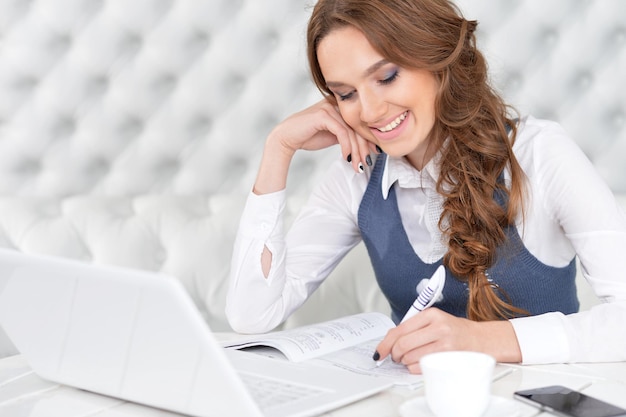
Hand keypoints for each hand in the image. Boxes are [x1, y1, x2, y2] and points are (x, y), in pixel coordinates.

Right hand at [267, 98, 375, 172]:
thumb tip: (366, 144)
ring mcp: (329, 107)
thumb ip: (347, 135)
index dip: (368, 139)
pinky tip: (346, 158)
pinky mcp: (324, 114)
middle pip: (358, 126)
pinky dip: (346, 147)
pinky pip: (342, 132)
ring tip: (356, 165)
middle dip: (364, 147)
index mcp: (340, 106)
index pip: (360, 122)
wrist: (287, 138)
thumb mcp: (333, 135)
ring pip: (351, 131)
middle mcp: (336, 103)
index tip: (374, 153)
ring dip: (356, 151)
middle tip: (366, 163)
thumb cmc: (308, 136)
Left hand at [374, 308, 521, 373]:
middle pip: (403, 345)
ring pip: (410, 357)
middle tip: (395, 357)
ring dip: (405, 362)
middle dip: (394, 354)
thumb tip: (389, 341)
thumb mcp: (434, 321)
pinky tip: (419, 364)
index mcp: (430, 314)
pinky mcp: (449, 357)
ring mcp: (445, 343)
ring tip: (410, 359)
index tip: (379, 351)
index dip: (385, 343)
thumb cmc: (455, 331)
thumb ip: (413, 327)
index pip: (399, 329)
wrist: (482, 339)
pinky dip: (415, 368)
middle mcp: (438, 326)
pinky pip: (422, 367)